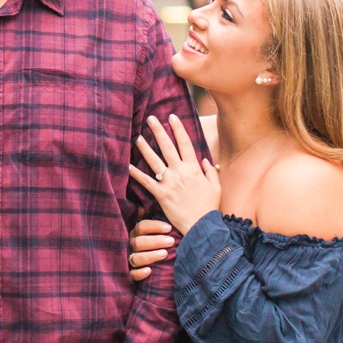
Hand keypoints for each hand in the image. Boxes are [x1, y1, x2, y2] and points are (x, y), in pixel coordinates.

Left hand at [128, 115, 221, 233]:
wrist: (201, 226)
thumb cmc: (209, 207)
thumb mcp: (216, 187)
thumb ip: (210, 172)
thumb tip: (206, 160)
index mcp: (194, 168)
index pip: (185, 143)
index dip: (178, 128)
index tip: (172, 117)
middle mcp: (180, 172)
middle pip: (167, 147)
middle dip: (158, 131)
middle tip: (151, 118)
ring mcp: (169, 182)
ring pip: (154, 161)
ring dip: (145, 148)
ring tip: (137, 138)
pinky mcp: (161, 194)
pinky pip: (146, 181)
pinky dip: (135, 173)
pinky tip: (127, 164)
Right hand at [129, 219, 175, 281]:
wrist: (157, 268)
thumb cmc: (159, 244)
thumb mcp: (158, 230)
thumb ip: (157, 217)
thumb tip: (156, 204)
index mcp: (136, 233)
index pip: (141, 227)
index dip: (154, 227)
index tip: (169, 228)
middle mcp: (130, 245)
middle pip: (139, 241)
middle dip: (155, 241)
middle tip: (171, 241)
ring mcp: (129, 260)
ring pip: (136, 258)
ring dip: (150, 256)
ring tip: (165, 254)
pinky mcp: (130, 275)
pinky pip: (132, 275)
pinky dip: (139, 273)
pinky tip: (149, 271)